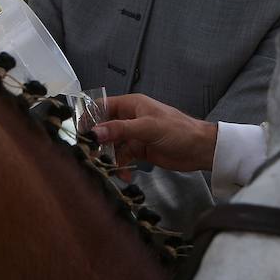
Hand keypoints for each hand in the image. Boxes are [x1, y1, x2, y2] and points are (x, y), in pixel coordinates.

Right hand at [93, 94, 217, 173]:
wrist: (200, 149)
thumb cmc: (177, 131)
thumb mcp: (147, 128)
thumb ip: (120, 129)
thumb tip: (94, 132)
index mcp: (131, 105)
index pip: (102, 106)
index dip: (88, 118)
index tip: (78, 133)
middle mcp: (130, 118)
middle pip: (104, 128)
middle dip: (98, 142)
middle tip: (91, 155)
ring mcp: (134, 135)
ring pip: (112, 145)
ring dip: (110, 157)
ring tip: (109, 168)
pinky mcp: (139, 151)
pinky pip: (123, 157)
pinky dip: (121, 166)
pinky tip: (125, 174)